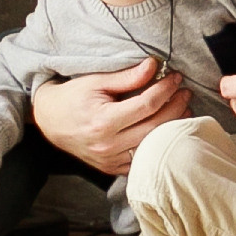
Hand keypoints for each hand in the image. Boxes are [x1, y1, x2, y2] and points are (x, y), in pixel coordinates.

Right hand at [32, 59, 191, 174]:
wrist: (50, 122)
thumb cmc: (73, 97)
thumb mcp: (96, 81)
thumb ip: (127, 77)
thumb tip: (154, 66)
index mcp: (103, 122)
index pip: (146, 105)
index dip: (165, 89)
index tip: (176, 77)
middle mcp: (108, 145)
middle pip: (155, 126)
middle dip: (175, 107)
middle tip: (185, 93)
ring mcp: (111, 160)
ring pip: (152, 145)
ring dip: (172, 127)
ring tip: (183, 110)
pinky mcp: (112, 169)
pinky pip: (142, 159)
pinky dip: (157, 145)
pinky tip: (166, 130)